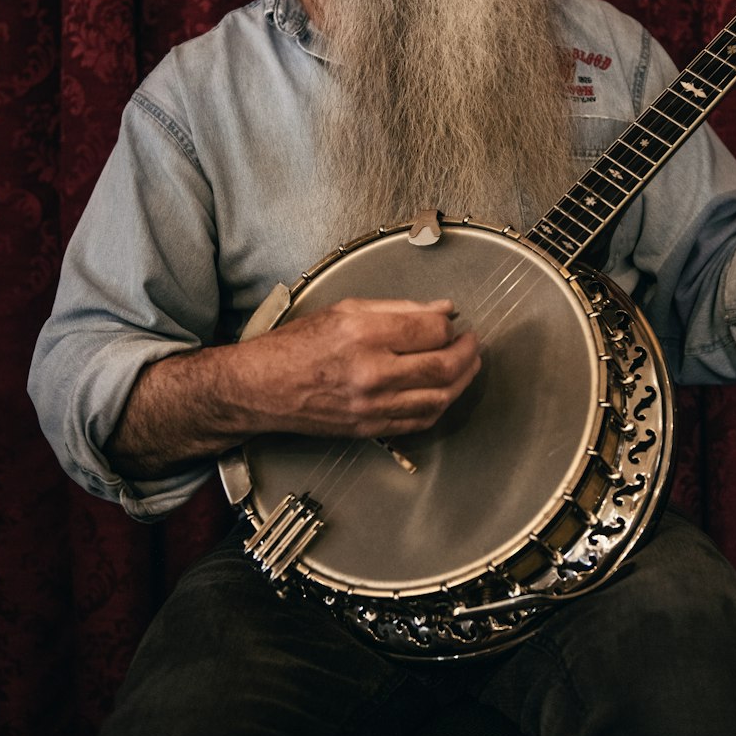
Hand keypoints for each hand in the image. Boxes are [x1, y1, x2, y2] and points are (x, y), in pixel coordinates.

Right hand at [238, 297, 481, 439]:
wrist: (262, 388)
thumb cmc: (297, 345)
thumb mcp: (345, 309)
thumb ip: (398, 308)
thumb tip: (442, 309)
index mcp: (364, 335)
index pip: (431, 330)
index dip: (450, 325)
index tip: (452, 321)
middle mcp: (371, 372)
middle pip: (443, 366)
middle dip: (468, 353)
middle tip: (472, 343)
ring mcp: (372, 405)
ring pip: (439, 398)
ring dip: (462, 381)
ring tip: (467, 366)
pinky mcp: (370, 427)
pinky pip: (419, 421)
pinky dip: (440, 406)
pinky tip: (444, 391)